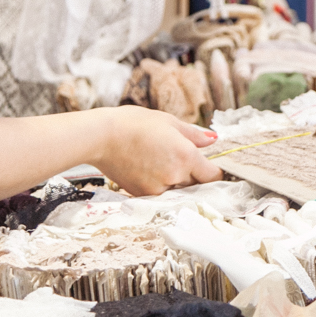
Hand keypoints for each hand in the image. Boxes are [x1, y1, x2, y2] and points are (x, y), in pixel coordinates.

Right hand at [91, 107, 222, 195]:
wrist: (100, 137)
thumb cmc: (133, 123)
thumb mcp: (168, 121)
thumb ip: (194, 134)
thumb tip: (213, 139)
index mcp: (186, 156)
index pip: (212, 175)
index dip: (215, 172)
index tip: (212, 167)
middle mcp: (175, 176)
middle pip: (196, 184)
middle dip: (194, 175)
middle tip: (181, 160)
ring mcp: (157, 188)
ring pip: (177, 190)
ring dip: (176, 181)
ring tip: (160, 162)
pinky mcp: (142, 194)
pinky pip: (159, 194)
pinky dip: (159, 185)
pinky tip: (148, 169)